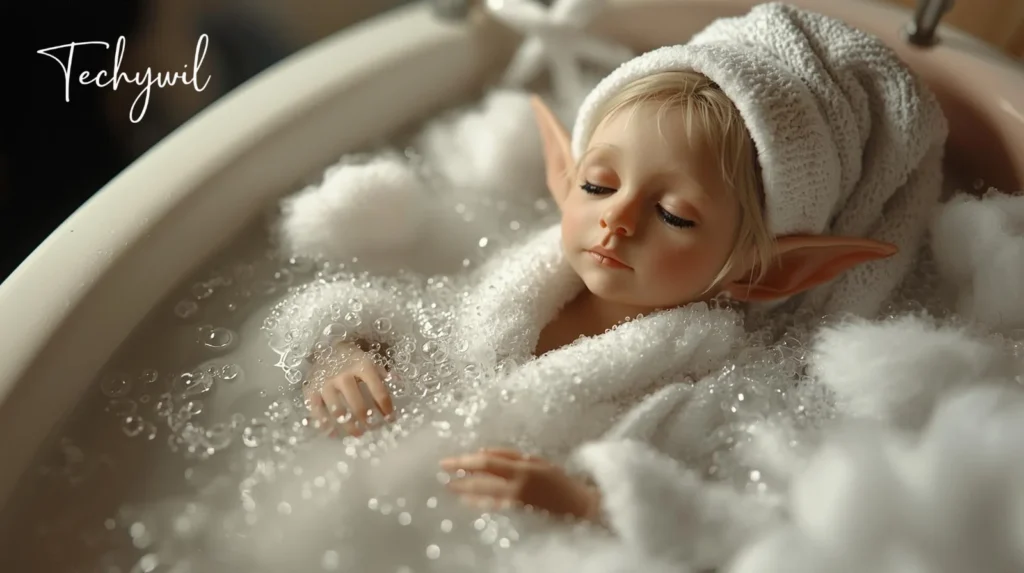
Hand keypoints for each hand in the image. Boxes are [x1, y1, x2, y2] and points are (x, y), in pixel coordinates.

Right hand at [304, 342, 393, 435]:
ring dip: (349, 425)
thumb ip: (383, 373)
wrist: (324, 346)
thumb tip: (398, 382)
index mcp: (362, 366)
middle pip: (357, 403)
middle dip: (367, 419)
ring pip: (337, 410)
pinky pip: (317, 411)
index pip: (378, 390)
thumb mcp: (369, 360)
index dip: (386, 406)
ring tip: (358, 434)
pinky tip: (333, 434)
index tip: (391, 418)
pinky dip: (325, 425)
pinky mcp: (311, 390)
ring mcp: (326, 383)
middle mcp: (343, 375)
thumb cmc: (352, 357)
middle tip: (372, 428)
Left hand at [439, 448, 600, 519]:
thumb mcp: (535, 460)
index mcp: (521, 469)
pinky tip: (468, 502)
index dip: (463, 462)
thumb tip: (481, 453)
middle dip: (458, 480)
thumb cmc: (558, 479)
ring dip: (464, 492)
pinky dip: (477, 504)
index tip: (446, 462)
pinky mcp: (516, 515)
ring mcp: (514, 504)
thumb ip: (508, 455)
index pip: (485, 463)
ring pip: (482, 498)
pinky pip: (491, 508)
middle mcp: (515, 488)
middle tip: (442, 477)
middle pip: (479, 483)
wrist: (578, 507)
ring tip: (450, 489)